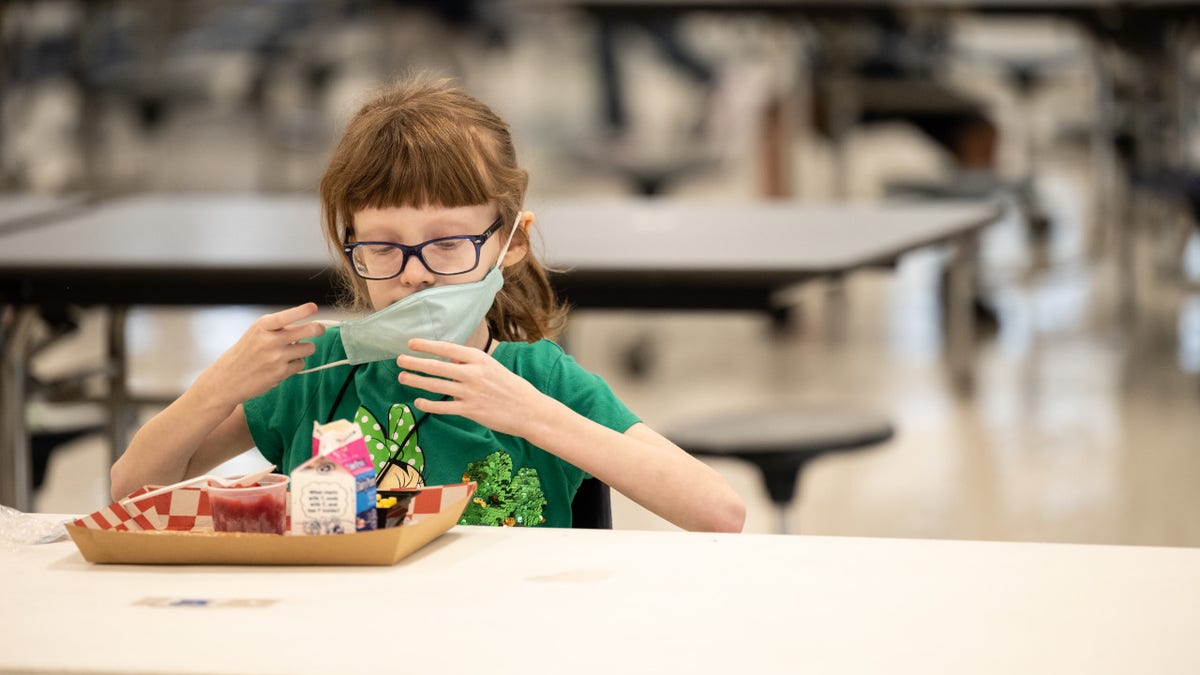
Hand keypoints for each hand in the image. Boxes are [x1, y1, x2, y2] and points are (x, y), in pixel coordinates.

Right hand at [192, 303, 325, 408]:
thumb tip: (308, 327)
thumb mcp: (256, 333)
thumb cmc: (245, 353)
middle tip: (319, 329)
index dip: (301, 311)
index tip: (313, 307)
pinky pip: (300, 364)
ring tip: (291, 352)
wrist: (227, 379)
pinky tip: (282, 366)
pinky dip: (295, 365)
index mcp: (262, 326)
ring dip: (304, 350)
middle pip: (307, 331)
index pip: (285, 316)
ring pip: (308, 348)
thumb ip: (278, 328)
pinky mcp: (280, 373)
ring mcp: (276, 357)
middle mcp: (270, 340)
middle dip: (318, 329)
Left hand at [396, 338, 544, 435]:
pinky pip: (443, 407)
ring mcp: (470, 393)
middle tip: (399, 360)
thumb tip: (448, 358)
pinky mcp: (470, 411)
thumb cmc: (510, 386)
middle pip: (437, 366)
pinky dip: (429, 404)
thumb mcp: (492, 367)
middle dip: (415, 363)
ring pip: (436, 386)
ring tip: (402, 378)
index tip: (411, 343)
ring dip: (416, 381)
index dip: (427, 346)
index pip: (447, 349)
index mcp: (479, 359)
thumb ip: (470, 362)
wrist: (529, 410)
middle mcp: (473, 374)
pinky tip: (418, 401)